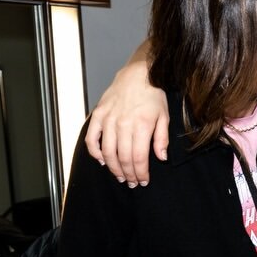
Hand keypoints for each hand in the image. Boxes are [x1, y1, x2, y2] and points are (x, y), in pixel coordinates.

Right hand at [85, 58, 168, 186]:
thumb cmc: (153, 95)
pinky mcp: (98, 115)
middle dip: (128, 174)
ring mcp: (108, 119)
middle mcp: (123, 124)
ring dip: (113, 168)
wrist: (138, 73)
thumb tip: (160, 158)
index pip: (139, 158)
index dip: (140, 173)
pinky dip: (95, 152)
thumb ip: (161, 138)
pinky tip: (102, 160)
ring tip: (120, 176)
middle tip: (131, 182)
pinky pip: (92, 139)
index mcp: (141, 125)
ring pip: (107, 152)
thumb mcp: (164, 116)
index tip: (143, 181)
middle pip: (123, 158)